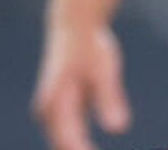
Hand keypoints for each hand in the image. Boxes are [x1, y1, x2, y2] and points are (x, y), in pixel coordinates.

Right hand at [32, 23, 131, 149]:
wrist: (74, 29)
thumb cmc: (91, 48)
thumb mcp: (106, 71)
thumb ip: (110, 99)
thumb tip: (119, 129)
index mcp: (57, 105)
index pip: (70, 143)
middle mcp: (48, 114)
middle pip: (64, 148)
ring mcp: (51, 115)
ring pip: (64, 145)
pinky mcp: (59, 114)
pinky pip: (68, 139)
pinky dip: (79, 149)